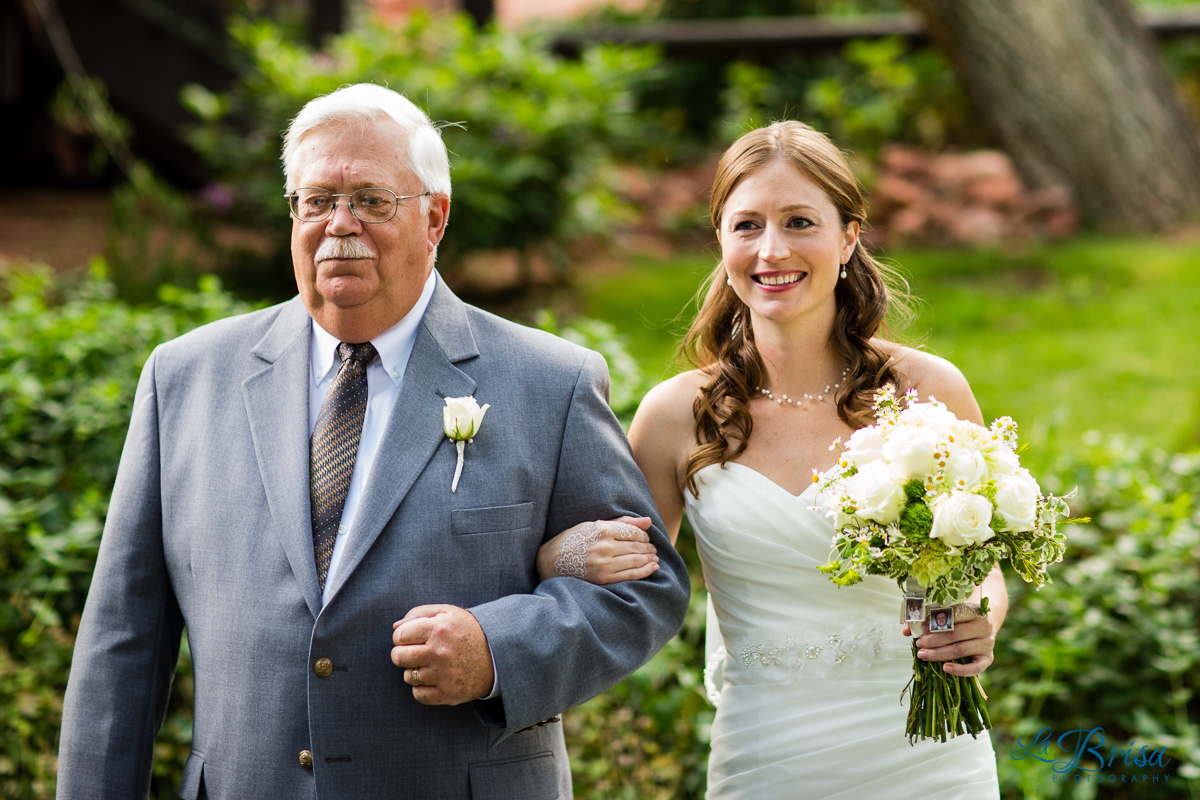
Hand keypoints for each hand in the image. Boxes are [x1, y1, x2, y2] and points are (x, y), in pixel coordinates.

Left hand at [391, 605, 494, 704]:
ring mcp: (444, 674)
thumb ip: (419, 613)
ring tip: (429, 665)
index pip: (400, 635)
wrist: (497, 655)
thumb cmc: (467, 631)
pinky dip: (422, 689)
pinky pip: (419, 695)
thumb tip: (395, 626)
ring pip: (407, 677)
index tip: (410, 638)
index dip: (401, 637)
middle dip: (401, 654)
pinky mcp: (448, 693)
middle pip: (399, 657)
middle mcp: (440, 652)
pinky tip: (433, 679)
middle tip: (414, 653)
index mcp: (438, 628)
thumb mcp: (447, 612)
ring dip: (414, 671)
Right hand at [535, 516, 658, 583]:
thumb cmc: (573, 540)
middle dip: (649, 547)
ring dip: (650, 558)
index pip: (633, 532)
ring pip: (636, 560)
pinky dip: (646, 571)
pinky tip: (653, 567)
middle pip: (637, 546)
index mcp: (602, 530)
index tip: (646, 537)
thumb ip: (622, 522)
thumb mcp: (593, 525)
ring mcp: (605, 564)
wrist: (551, 561)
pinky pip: (631, 575)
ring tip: (654, 556)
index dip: (644, 535)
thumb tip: (648, 521)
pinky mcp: (604, 579)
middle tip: (653, 548)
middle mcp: (605, 547)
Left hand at [902, 610, 995, 677]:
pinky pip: (975, 668)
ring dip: (939, 654)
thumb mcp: (947, 612)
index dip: (935, 622)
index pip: (954, 615)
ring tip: (923, 654)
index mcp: (975, 610)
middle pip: (955, 634)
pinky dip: (959, 670)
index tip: (920, 629)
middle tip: (919, 643)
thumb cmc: (959, 618)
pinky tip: (944, 668)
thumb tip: (906, 631)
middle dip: (934, 640)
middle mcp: (984, 626)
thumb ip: (925, 618)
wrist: (982, 625)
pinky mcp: (988, 659)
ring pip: (960, 650)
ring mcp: (987, 643)